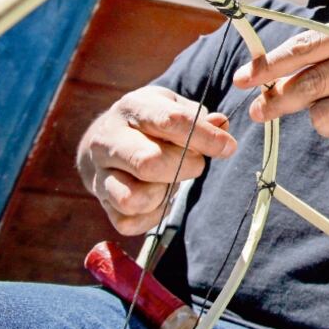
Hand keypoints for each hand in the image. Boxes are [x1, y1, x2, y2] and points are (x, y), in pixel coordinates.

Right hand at [76, 85, 235, 234]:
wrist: (108, 137)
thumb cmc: (152, 122)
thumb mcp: (175, 107)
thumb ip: (200, 117)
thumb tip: (221, 124)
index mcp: (133, 107)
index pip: (170, 121)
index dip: (205, 137)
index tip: (228, 147)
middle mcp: (108, 139)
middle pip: (149, 162)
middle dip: (185, 167)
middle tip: (196, 163)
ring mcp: (100, 172)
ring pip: (133, 198)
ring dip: (163, 194)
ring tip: (170, 180)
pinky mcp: (101, 201)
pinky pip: (129, 222)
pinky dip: (152, 216)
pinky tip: (159, 197)